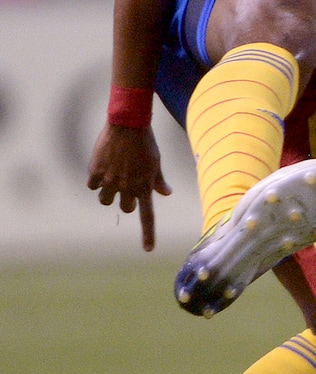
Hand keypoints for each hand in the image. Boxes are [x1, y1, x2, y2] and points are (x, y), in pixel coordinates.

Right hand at [87, 123, 171, 251]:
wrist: (127, 123)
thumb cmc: (145, 142)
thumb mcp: (156, 161)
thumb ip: (158, 180)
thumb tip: (166, 193)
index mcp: (144, 186)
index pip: (147, 216)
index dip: (148, 234)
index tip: (148, 250)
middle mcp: (127, 187)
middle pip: (124, 208)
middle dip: (125, 200)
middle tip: (125, 184)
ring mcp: (110, 181)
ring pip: (104, 200)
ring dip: (107, 192)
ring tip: (111, 175)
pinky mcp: (95, 172)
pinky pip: (91, 185)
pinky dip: (95, 179)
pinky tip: (101, 166)